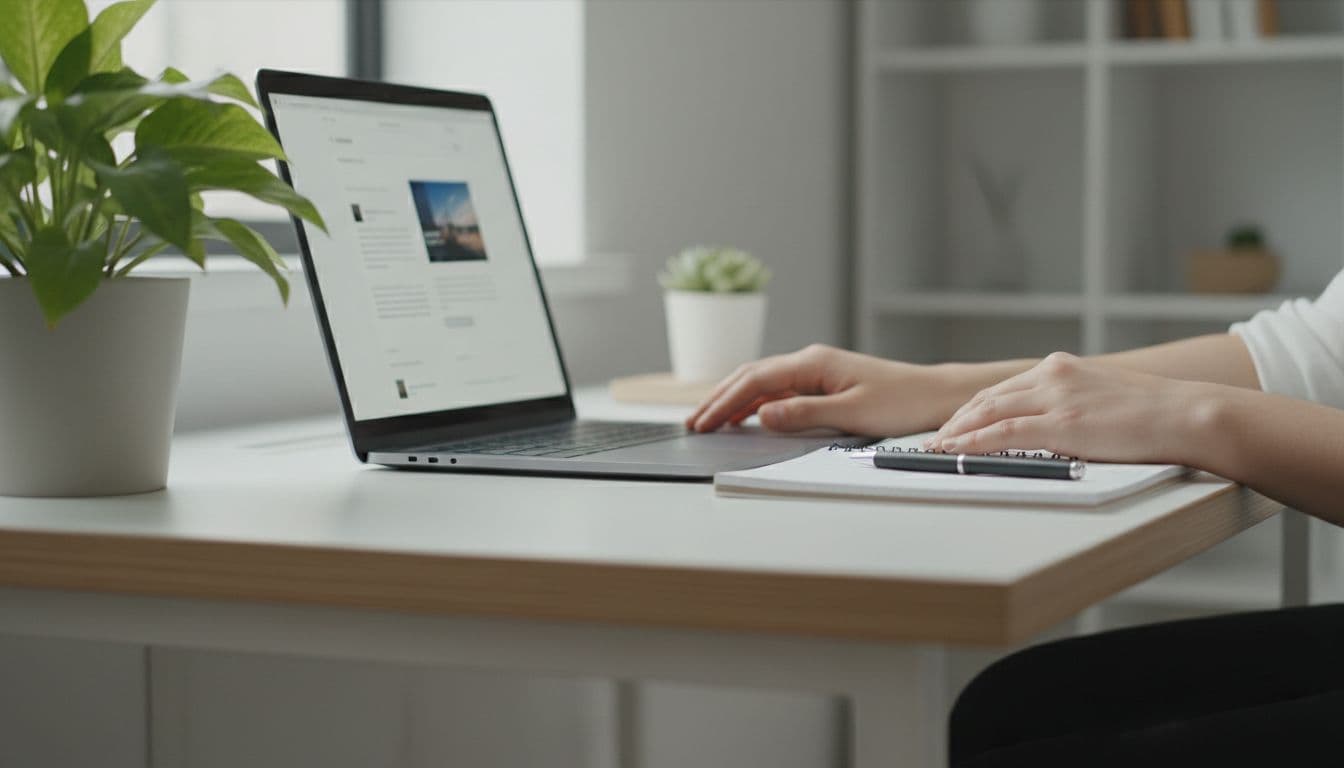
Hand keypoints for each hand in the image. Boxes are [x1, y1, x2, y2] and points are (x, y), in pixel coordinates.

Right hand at [686, 344, 961, 435]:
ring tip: (708, 420)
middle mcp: (811, 362)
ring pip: (762, 383)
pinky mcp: (824, 384)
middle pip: (751, 377)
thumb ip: (804, 414)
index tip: (703, 421)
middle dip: (719, 399)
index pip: (756, 380)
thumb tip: (762, 415)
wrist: (934, 396)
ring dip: (733, 401)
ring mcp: (816, 372)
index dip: (725, 402)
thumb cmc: (902, 402)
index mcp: (814, 363)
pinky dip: (755, 404)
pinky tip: (744, 417)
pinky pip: (779, 391)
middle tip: (693, 423)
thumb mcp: (852, 413)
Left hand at [928, 352, 1206, 463]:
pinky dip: (974, 442)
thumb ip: (1071, 403)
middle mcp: (1052, 375)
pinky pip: (1004, 432)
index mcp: (1060, 368)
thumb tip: (1052, 425)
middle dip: (956, 421)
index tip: (953, 424)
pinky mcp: (1062, 423)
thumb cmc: (1152, 413)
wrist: (1185, 414)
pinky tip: (956, 450)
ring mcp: (1056, 398)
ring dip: (957, 432)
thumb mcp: (1101, 397)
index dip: (972, 409)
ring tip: (935, 448)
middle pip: (988, 398)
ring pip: (990, 413)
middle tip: (933, 439)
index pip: (1003, 389)